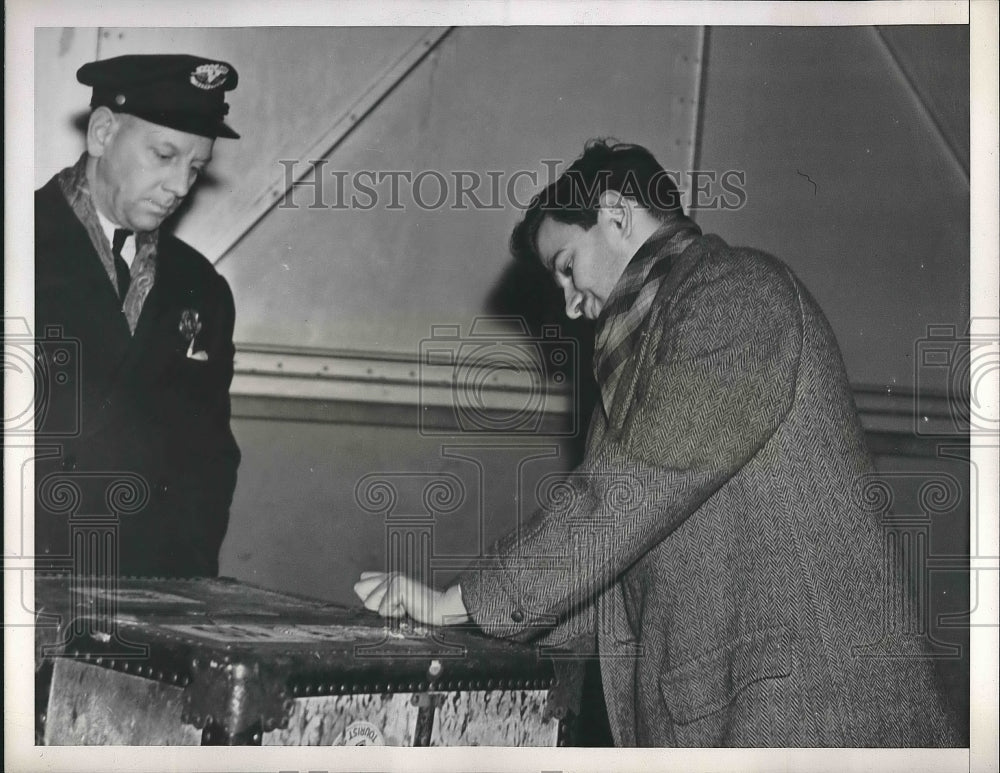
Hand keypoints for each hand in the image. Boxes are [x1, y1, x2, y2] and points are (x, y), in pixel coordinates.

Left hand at [353, 571, 468, 626]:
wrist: (439, 609)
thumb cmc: (421, 608)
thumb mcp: (397, 602)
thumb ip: (380, 597)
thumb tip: (361, 595)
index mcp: (389, 577)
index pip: (361, 580)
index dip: (368, 596)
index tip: (385, 603)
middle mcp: (389, 575)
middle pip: (359, 589)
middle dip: (373, 603)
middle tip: (393, 605)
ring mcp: (393, 579)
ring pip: (370, 602)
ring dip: (386, 611)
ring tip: (403, 607)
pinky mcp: (398, 587)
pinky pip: (383, 610)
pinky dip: (394, 615)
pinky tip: (407, 608)